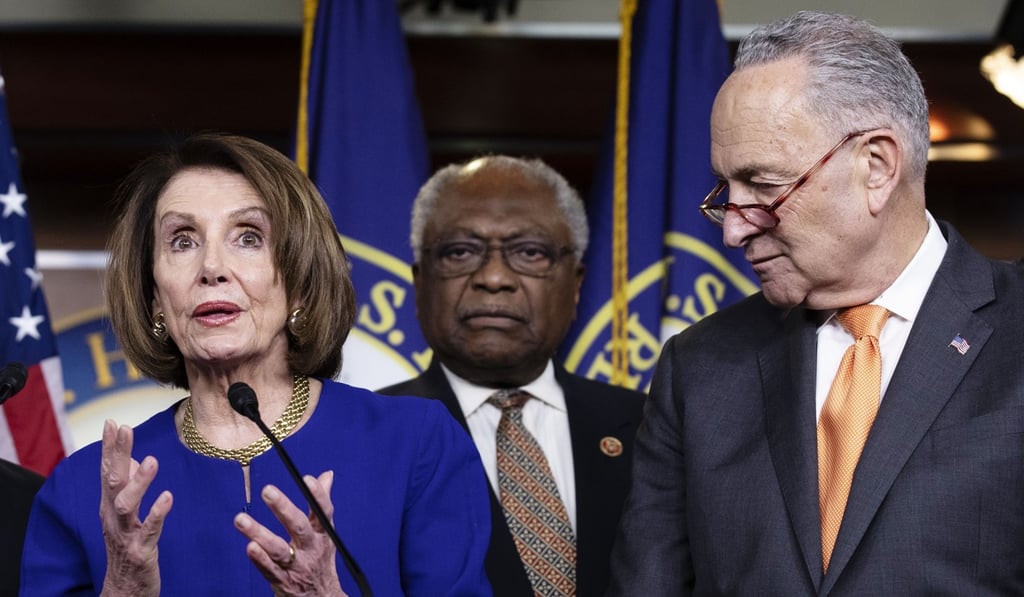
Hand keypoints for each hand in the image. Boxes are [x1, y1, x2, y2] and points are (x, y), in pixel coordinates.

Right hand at [98, 420, 172, 596]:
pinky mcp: (140, 550)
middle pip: (113, 481)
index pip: (107, 471)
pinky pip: (149, 530)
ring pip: (126, 504)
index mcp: (109, 506)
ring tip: (151, 460)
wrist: (123, 589)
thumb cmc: (126, 547)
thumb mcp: (123, 514)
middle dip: (117, 454)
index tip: (112, 422)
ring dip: (139, 482)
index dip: (109, 447)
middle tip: (126, 429)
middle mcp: (113, 517)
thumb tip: (129, 458)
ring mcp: (125, 533)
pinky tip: (168, 496)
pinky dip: (157, 512)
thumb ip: (126, 486)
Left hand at [234, 470, 346, 596]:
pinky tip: (249, 547)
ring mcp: (296, 566)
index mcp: (323, 534)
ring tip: (240, 519)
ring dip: (259, 533)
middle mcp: (311, 549)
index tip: (308, 479)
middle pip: (299, 527)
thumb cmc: (320, 560)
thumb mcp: (326, 533)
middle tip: (267, 490)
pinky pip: (269, 570)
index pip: (323, 512)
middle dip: (284, 508)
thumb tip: (326, 475)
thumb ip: (322, 503)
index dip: (318, 495)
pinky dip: (260, 559)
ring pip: (278, 549)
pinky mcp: (282, 582)